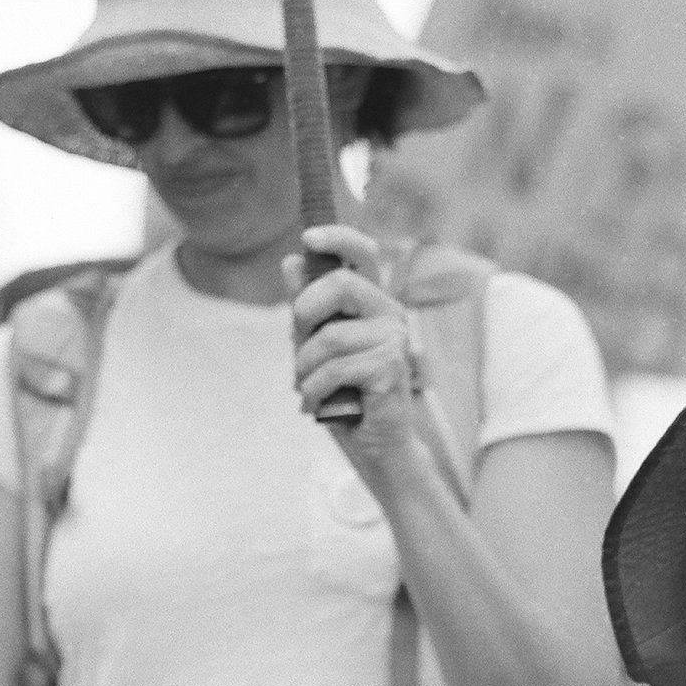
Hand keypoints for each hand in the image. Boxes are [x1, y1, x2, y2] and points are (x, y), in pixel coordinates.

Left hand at [285, 224, 428, 485]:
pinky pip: (335, 369)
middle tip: (299, 344)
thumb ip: (307, 309)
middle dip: (305, 314)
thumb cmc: (347, 395)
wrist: (376, 447)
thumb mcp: (317, 347)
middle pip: (340, 285)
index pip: (362, 254)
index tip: (309, 239)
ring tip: (309, 388)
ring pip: (330, 337)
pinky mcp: (391, 369)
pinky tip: (318, 404)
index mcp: (372, 303)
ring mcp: (394, 341)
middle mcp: (389, 314)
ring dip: (305, 368)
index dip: (337, 238)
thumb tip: (291, 262)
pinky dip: (314, 391)